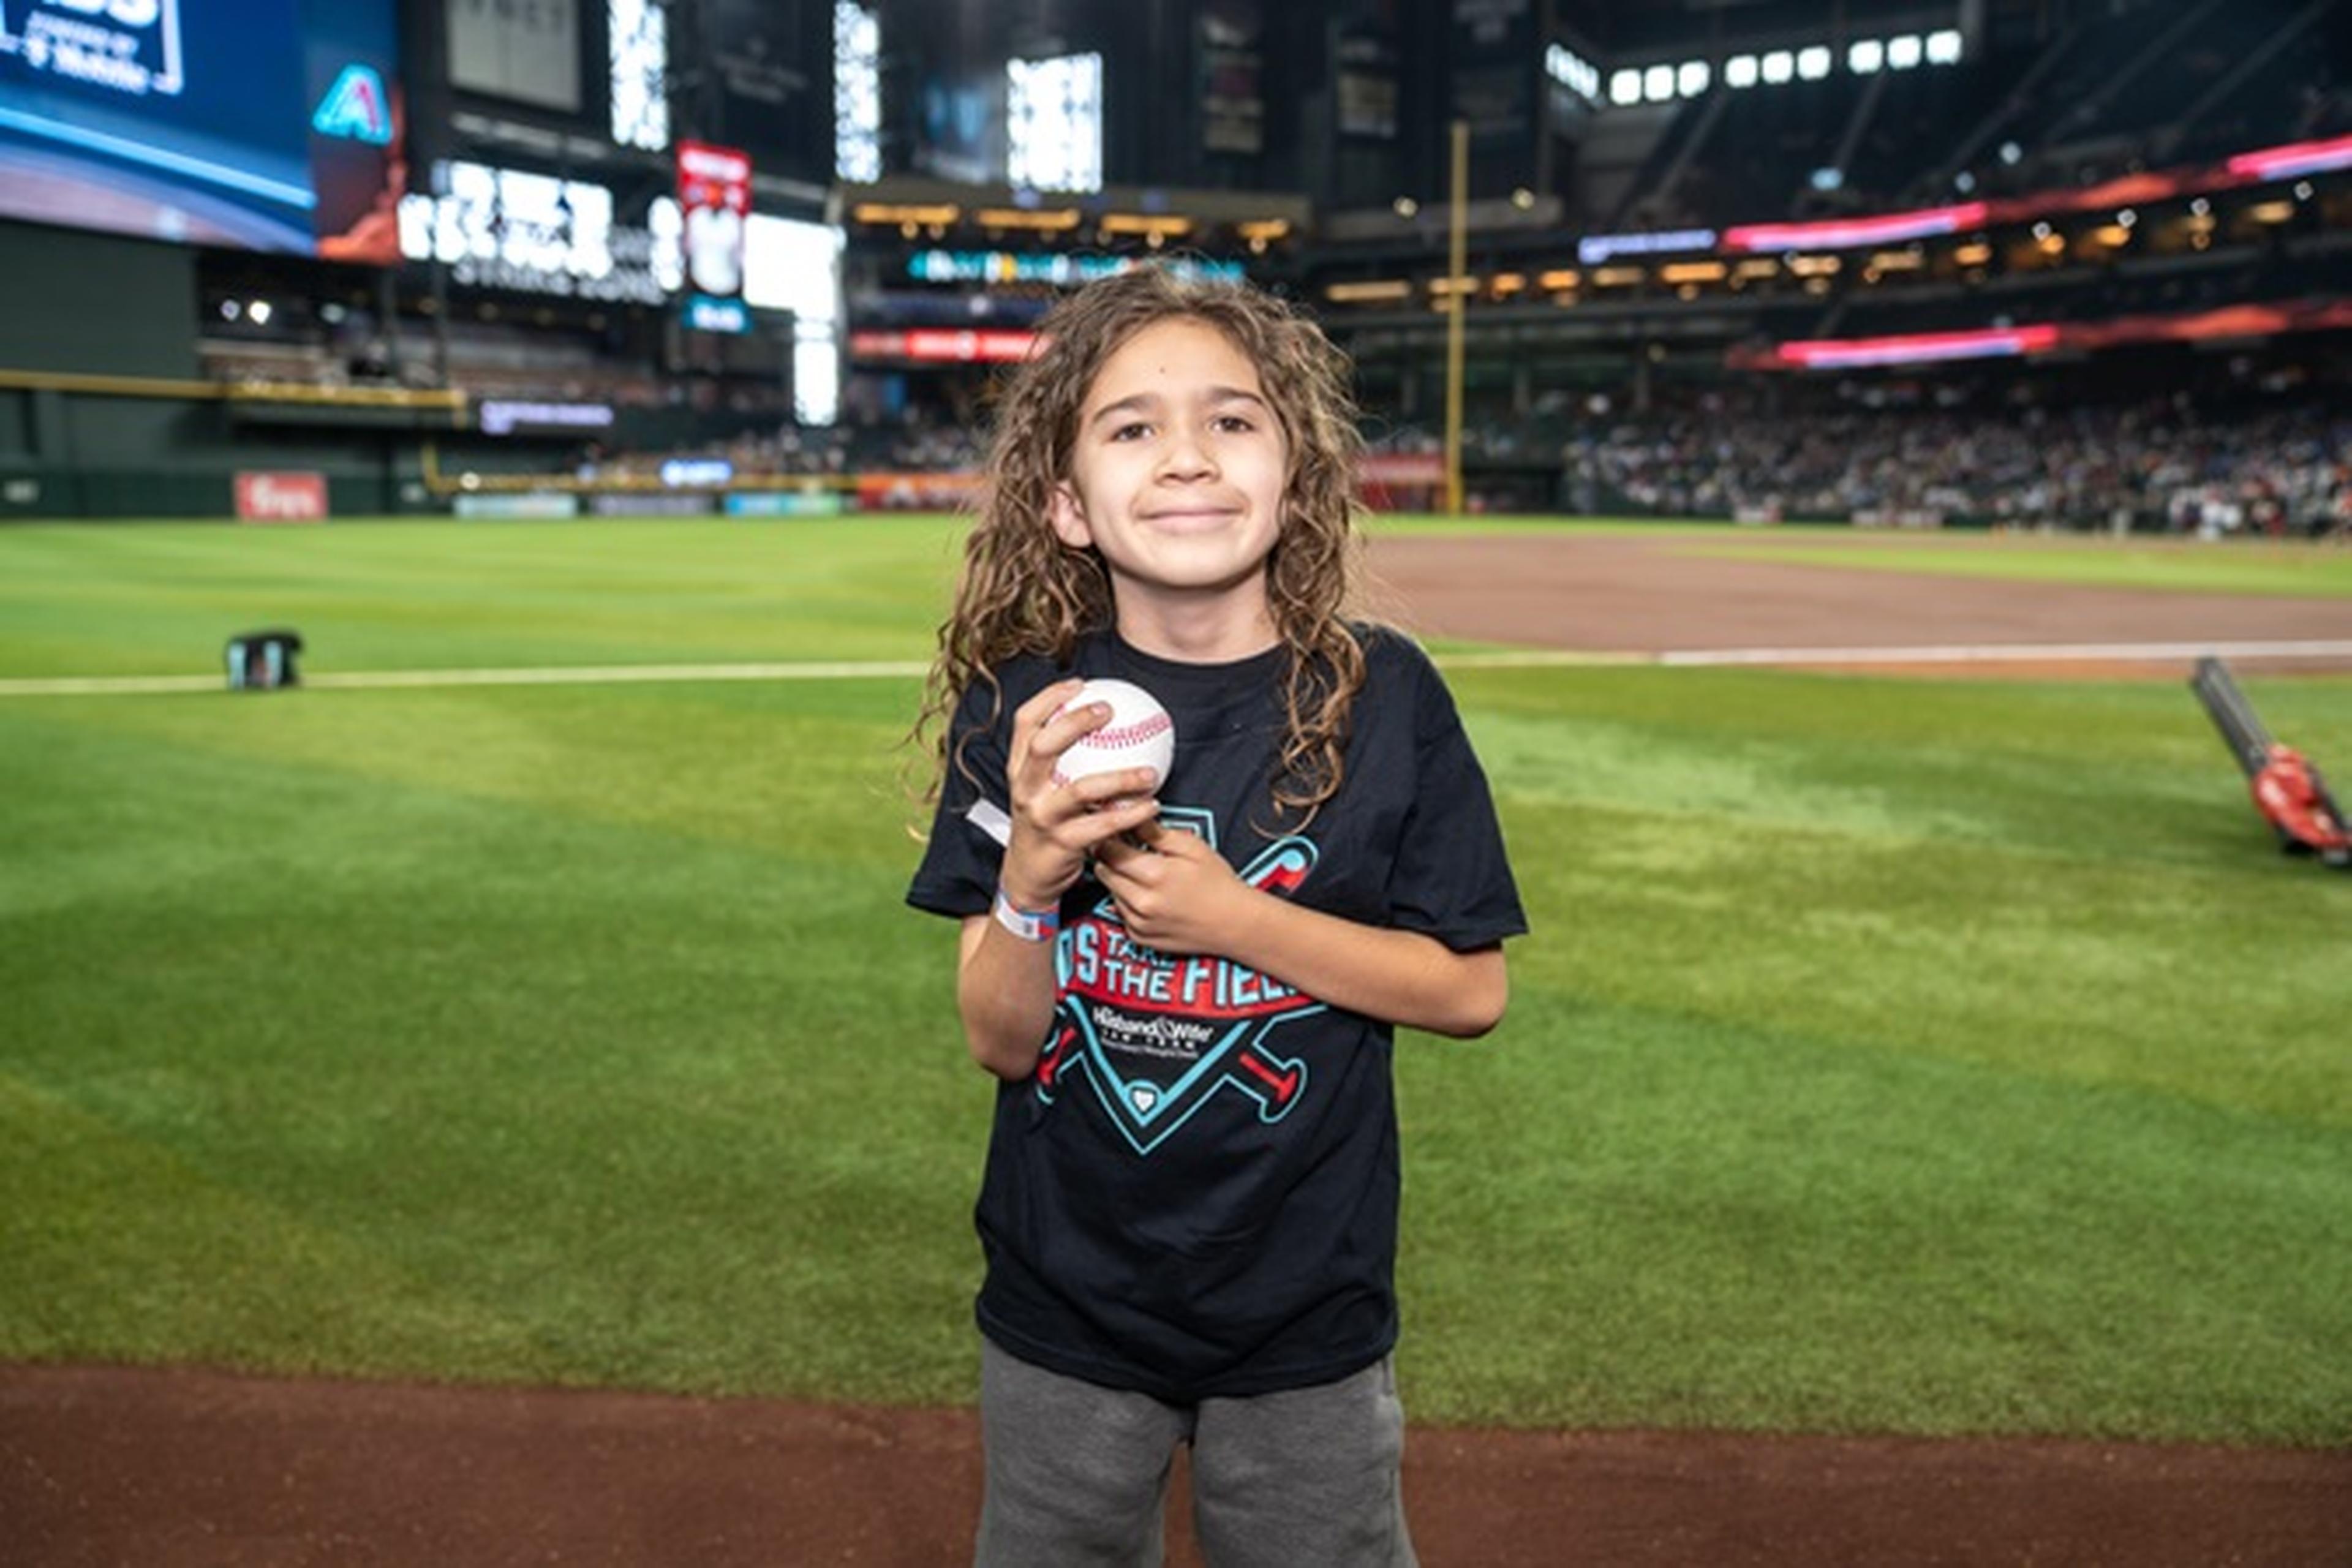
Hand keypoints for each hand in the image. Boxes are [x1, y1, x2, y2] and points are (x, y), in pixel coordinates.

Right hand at [998, 679, 1162, 909]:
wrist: (1029, 875)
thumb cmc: (1045, 822)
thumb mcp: (1041, 787)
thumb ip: (1061, 759)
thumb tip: (1101, 721)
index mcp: (1019, 769)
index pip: (1024, 723)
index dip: (1049, 699)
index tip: (1079, 684)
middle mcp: (1025, 789)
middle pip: (1043, 746)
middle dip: (1075, 723)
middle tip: (1109, 711)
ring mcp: (1042, 816)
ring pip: (1081, 790)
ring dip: (1120, 777)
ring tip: (1151, 772)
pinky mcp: (1062, 843)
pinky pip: (1103, 825)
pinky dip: (1130, 814)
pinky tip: (1152, 805)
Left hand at [1093, 822, 1251, 956]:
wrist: (1235, 923)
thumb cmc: (1218, 883)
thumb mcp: (1191, 847)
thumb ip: (1155, 831)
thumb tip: (1130, 816)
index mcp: (1154, 874)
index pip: (1109, 849)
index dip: (1109, 835)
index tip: (1115, 829)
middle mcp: (1142, 902)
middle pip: (1104, 870)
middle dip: (1110, 856)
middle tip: (1126, 847)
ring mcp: (1139, 923)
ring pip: (1110, 891)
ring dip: (1119, 878)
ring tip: (1142, 871)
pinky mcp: (1139, 937)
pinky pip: (1120, 912)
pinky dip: (1127, 901)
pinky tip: (1148, 894)